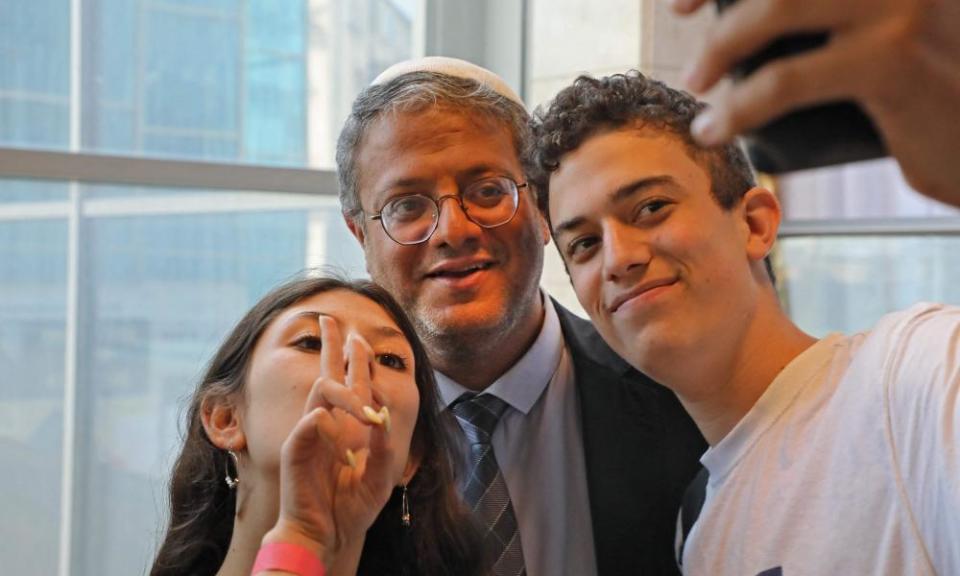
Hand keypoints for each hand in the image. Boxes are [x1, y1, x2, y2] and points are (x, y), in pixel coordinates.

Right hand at [263, 317, 395, 565]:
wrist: (329, 533)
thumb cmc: (353, 505)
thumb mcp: (381, 475)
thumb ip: (385, 446)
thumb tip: (384, 414)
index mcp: (348, 424)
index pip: (351, 383)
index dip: (356, 359)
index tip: (359, 335)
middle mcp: (328, 422)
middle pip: (327, 373)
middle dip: (329, 345)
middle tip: (329, 318)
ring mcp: (311, 433)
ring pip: (320, 392)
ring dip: (344, 392)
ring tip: (365, 407)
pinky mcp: (297, 452)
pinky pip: (306, 427)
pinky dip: (319, 422)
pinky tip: (327, 423)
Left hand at [671, 0, 959, 205]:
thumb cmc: (933, 84)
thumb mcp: (892, 22)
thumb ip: (838, 2)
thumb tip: (749, 10)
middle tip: (675, 11)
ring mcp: (905, 1)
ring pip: (777, 6)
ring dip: (718, 46)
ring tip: (697, 79)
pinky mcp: (895, 58)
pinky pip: (787, 79)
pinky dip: (738, 106)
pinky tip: (714, 128)